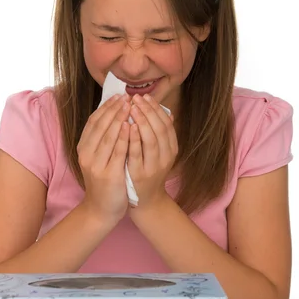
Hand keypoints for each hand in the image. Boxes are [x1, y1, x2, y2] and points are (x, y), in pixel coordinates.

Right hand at [77, 94, 131, 222]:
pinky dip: (123, 137)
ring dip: (118, 118)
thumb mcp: (100, 157)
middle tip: (126, 96)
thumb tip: (116, 114)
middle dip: (114, 109)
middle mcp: (86, 154)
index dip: (106, 107)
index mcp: (83, 148)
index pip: (94, 122)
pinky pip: (117, 152)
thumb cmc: (104, 180)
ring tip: (129, 105)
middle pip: (100, 126)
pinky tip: (131, 126)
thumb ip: (105, 138)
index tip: (118, 96)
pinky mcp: (108, 174)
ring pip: (107, 136)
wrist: (101, 209)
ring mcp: (96, 164)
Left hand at [127, 93, 177, 209]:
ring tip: (131, 107)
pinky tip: (127, 127)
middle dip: (147, 111)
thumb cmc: (150, 172)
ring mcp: (154, 166)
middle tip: (135, 98)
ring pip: (151, 139)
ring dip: (141, 121)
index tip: (145, 97)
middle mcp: (166, 157)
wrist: (146, 201)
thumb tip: (166, 112)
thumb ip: (161, 134)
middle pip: (160, 128)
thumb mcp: (159, 153)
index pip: (166, 124)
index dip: (156, 109)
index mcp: (171, 149)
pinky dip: (133, 139)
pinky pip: (137, 154)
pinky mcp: (140, 175)